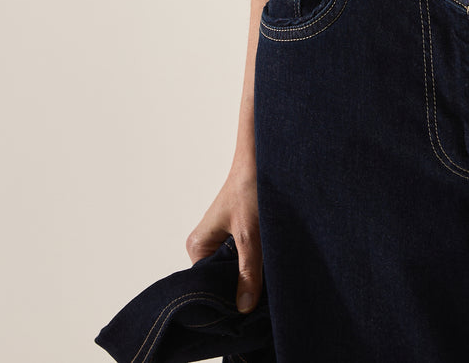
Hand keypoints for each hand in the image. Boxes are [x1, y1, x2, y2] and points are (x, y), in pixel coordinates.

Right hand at [186, 163, 261, 312]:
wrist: (267, 157)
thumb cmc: (252, 187)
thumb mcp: (251, 234)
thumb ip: (248, 271)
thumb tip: (243, 308)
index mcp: (198, 246)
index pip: (207, 287)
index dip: (226, 299)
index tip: (246, 312)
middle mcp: (206, 246)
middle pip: (222, 281)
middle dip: (240, 288)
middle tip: (261, 298)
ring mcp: (223, 242)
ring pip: (237, 271)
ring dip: (251, 275)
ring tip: (266, 282)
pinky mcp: (241, 236)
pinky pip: (246, 260)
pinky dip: (258, 264)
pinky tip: (270, 269)